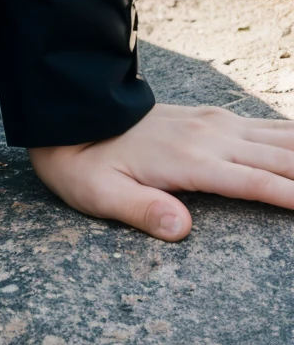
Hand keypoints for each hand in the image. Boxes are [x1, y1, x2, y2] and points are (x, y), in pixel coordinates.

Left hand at [30, 102, 293, 237]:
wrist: (73, 114)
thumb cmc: (85, 163)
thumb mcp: (99, 194)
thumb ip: (141, 211)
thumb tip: (182, 230)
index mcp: (191, 161)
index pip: (257, 183)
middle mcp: (211, 137)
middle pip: (282, 158)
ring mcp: (215, 123)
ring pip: (280, 137)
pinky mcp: (213, 118)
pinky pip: (266, 126)